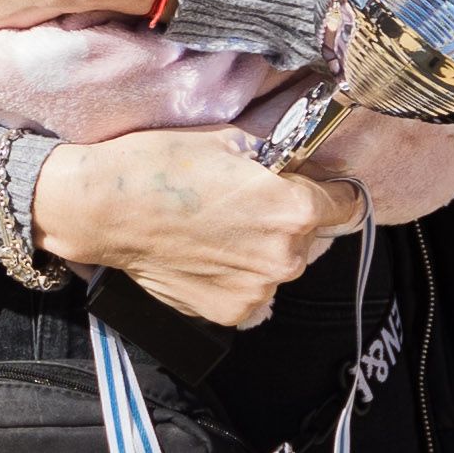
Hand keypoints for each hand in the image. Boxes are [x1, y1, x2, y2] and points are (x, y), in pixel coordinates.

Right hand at [31, 127, 358, 327]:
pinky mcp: (232, 312)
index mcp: (295, 208)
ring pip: (282, 266)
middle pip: (314, 237)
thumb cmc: (163, 164)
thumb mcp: (231, 140)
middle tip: (248, 205)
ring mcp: (259, 289)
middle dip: (291, 221)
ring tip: (220, 230)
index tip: (310, 185)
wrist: (106, 209)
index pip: (347, 203)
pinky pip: (254, 291)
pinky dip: (238, 276)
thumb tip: (311, 164)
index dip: (329, 191)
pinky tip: (207, 255)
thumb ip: (282, 157)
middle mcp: (286, 256)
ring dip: (264, 251)